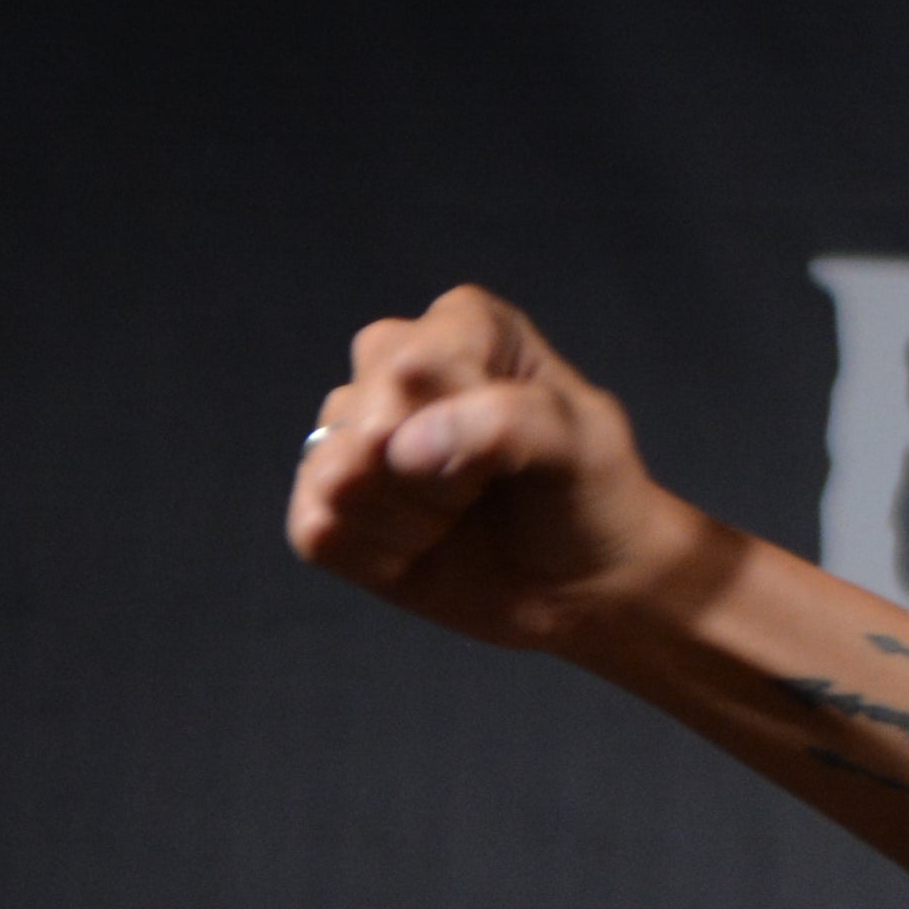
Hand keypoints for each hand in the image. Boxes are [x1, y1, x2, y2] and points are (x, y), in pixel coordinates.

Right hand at [290, 289, 716, 652]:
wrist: (587, 582)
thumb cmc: (590, 497)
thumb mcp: (582, 446)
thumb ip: (503, 422)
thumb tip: (400, 448)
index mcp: (462, 326)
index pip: (418, 364)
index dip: (465, 424)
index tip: (516, 451)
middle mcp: (392, 364)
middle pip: (369, 422)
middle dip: (434, 478)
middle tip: (485, 490)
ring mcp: (352, 431)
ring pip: (340, 478)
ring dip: (410, 520)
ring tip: (457, 517)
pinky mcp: (326, 499)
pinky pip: (319, 529)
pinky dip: (380, 555)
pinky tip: (423, 548)